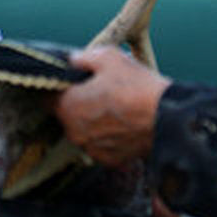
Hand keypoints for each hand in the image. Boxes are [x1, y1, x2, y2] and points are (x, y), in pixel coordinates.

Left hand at [52, 46, 170, 166]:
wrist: (168, 119)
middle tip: (98, 89)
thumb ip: (82, 58)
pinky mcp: (110, 159)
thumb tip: (73, 60)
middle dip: (78, 102)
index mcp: (68, 106)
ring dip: (93, 120)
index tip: (67, 82)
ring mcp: (92, 148)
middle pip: (67, 114)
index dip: (57, 87)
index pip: (47, 97)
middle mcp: (75, 131)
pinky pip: (101, 144)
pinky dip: (108, 135)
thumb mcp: (107, 57)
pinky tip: (122, 123)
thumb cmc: (137, 87)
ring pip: (84, 130)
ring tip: (115, 105)